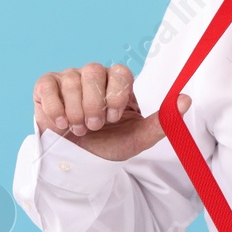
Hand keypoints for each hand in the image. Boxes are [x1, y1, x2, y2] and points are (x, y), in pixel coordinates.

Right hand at [32, 62, 190, 162]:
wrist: (80, 161)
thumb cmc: (109, 145)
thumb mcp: (137, 138)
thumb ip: (161, 121)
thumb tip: (186, 100)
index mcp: (117, 83)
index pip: (121, 71)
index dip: (117, 94)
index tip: (115, 117)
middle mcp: (94, 75)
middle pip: (95, 71)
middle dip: (95, 104)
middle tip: (96, 126)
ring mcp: (69, 78)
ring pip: (72, 80)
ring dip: (76, 112)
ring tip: (79, 130)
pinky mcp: (46, 87)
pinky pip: (48, 85)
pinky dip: (55, 107)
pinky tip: (61, 124)